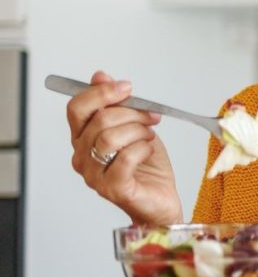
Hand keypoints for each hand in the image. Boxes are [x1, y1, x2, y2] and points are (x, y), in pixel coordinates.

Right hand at [67, 71, 183, 225]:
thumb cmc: (147, 167)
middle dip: (131, 112)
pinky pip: (124, 158)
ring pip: (109, 138)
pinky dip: (142, 148)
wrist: (160, 201)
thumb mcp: (135, 127)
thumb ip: (116, 104)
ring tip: (150, 135)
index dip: (101, 93)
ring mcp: (95, 175)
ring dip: (137, 130)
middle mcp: (82, 157)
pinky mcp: (113, 189)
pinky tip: (149, 150)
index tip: (127, 87)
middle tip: (151, 116)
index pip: (77, 108)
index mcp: (83, 139)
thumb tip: (99, 75)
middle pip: (98, 120)